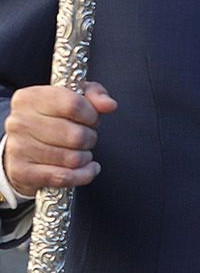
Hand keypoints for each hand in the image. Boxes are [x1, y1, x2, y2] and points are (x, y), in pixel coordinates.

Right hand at [3, 82, 117, 194]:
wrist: (22, 146)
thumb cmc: (52, 118)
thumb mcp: (74, 97)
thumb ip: (95, 95)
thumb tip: (109, 105)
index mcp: (29, 98)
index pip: (73, 105)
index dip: (91, 115)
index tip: (92, 119)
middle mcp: (19, 122)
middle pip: (75, 136)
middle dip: (90, 138)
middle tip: (86, 138)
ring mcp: (18, 148)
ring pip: (72, 159)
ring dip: (85, 157)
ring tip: (81, 151)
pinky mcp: (22, 172)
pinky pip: (64, 177)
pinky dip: (83, 175)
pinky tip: (87, 168)